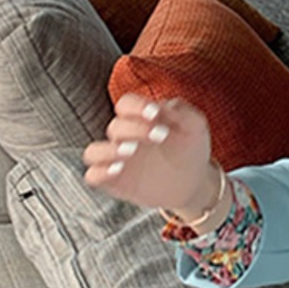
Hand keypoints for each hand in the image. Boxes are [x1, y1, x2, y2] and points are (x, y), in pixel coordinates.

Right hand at [82, 95, 216, 214]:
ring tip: (131, 152)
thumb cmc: (190, 149)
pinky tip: (117, 171)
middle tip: (160, 136)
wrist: (193, 183)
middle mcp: (123, 138)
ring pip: (94, 152)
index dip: (137, 106)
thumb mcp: (195, 127)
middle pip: (115, 127)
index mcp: (140, 119)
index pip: (126, 104)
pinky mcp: (114, 182)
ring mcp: (116, 160)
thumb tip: (164, 105)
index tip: (155, 113)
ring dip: (108, 151)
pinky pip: (94, 176)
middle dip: (135, 130)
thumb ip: (184, 112)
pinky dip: (100, 172)